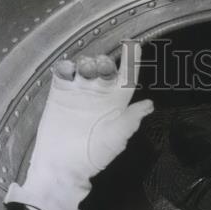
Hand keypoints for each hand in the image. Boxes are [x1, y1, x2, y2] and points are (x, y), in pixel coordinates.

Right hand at [7, 41, 153, 209]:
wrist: (61, 165)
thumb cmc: (92, 155)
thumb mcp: (115, 138)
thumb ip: (130, 120)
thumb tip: (150, 105)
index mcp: (117, 103)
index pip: (127, 77)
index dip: (131, 60)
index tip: (132, 44)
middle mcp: (100, 94)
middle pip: (106, 66)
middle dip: (105, 62)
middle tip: (100, 68)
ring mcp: (79, 92)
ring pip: (86, 65)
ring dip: (87, 62)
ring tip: (84, 71)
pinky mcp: (60, 92)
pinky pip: (64, 71)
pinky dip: (66, 66)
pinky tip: (68, 72)